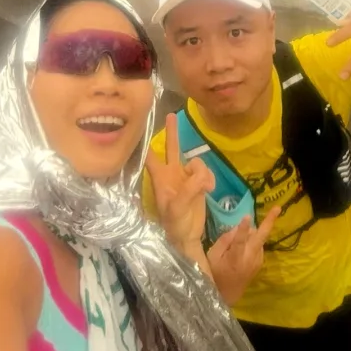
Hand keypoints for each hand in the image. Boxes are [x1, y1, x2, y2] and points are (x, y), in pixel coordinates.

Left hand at [145, 112, 214, 253]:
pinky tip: (210, 190)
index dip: (146, 144)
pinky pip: (206, 171)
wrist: (188, 235)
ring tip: (205, 188)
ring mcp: (186, 177)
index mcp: (160, 178)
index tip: (140, 128)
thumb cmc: (175, 223)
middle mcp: (171, 174)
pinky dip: (210, 179)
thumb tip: (201, 175)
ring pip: (197, 162)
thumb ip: (189, 189)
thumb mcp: (178, 207)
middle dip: (172, 132)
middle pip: (171, 148)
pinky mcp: (198, 182)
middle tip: (172, 114)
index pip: (150, 157)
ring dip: (203, 172)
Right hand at [207, 206, 280, 305]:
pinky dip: (252, 240)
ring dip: (253, 232)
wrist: (229, 294)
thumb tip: (238, 227)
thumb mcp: (212, 256)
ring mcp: (258, 259)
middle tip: (278, 207)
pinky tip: (242, 248)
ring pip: (258, 237)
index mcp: (235, 257)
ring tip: (237, 242)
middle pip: (261, 236)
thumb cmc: (216, 273)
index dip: (242, 228)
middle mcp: (250, 258)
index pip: (239, 241)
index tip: (247, 216)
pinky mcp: (261, 261)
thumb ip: (224, 240)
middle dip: (270, 221)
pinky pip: (257, 244)